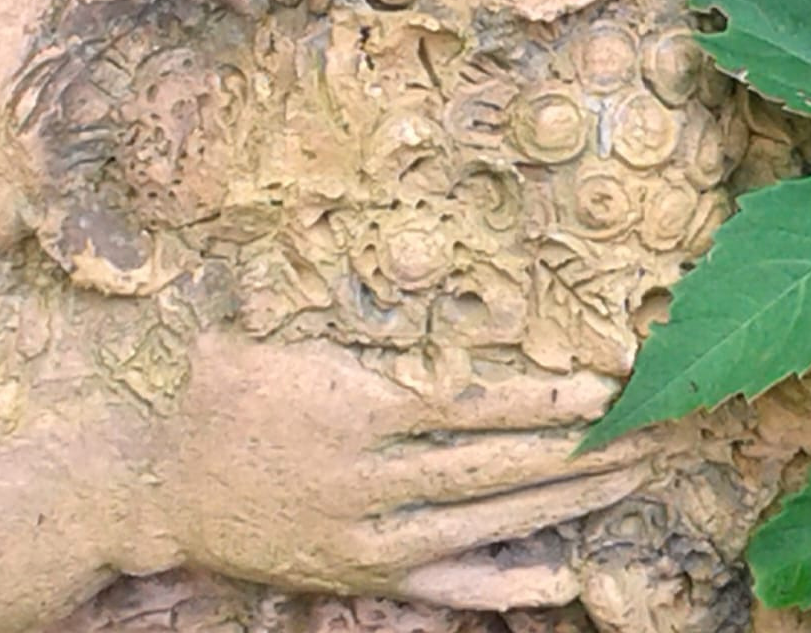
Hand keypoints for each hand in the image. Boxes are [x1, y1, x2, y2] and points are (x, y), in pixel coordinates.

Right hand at [136, 329, 651, 607]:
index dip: (542, 394)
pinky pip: (448, 586)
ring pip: (487, 523)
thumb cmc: (213, 396)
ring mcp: (371, 536)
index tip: (603, 380)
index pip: (470, 403)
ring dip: (564, 501)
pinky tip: (560, 573)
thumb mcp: (251, 330)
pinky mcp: (365, 576)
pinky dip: (505, 583)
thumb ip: (307, 292)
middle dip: (579, 447)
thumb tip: (348, 224)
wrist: (160, 492)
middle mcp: (370, 477)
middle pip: (496, 466)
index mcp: (351, 405)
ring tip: (630, 477)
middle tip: (650, 428)